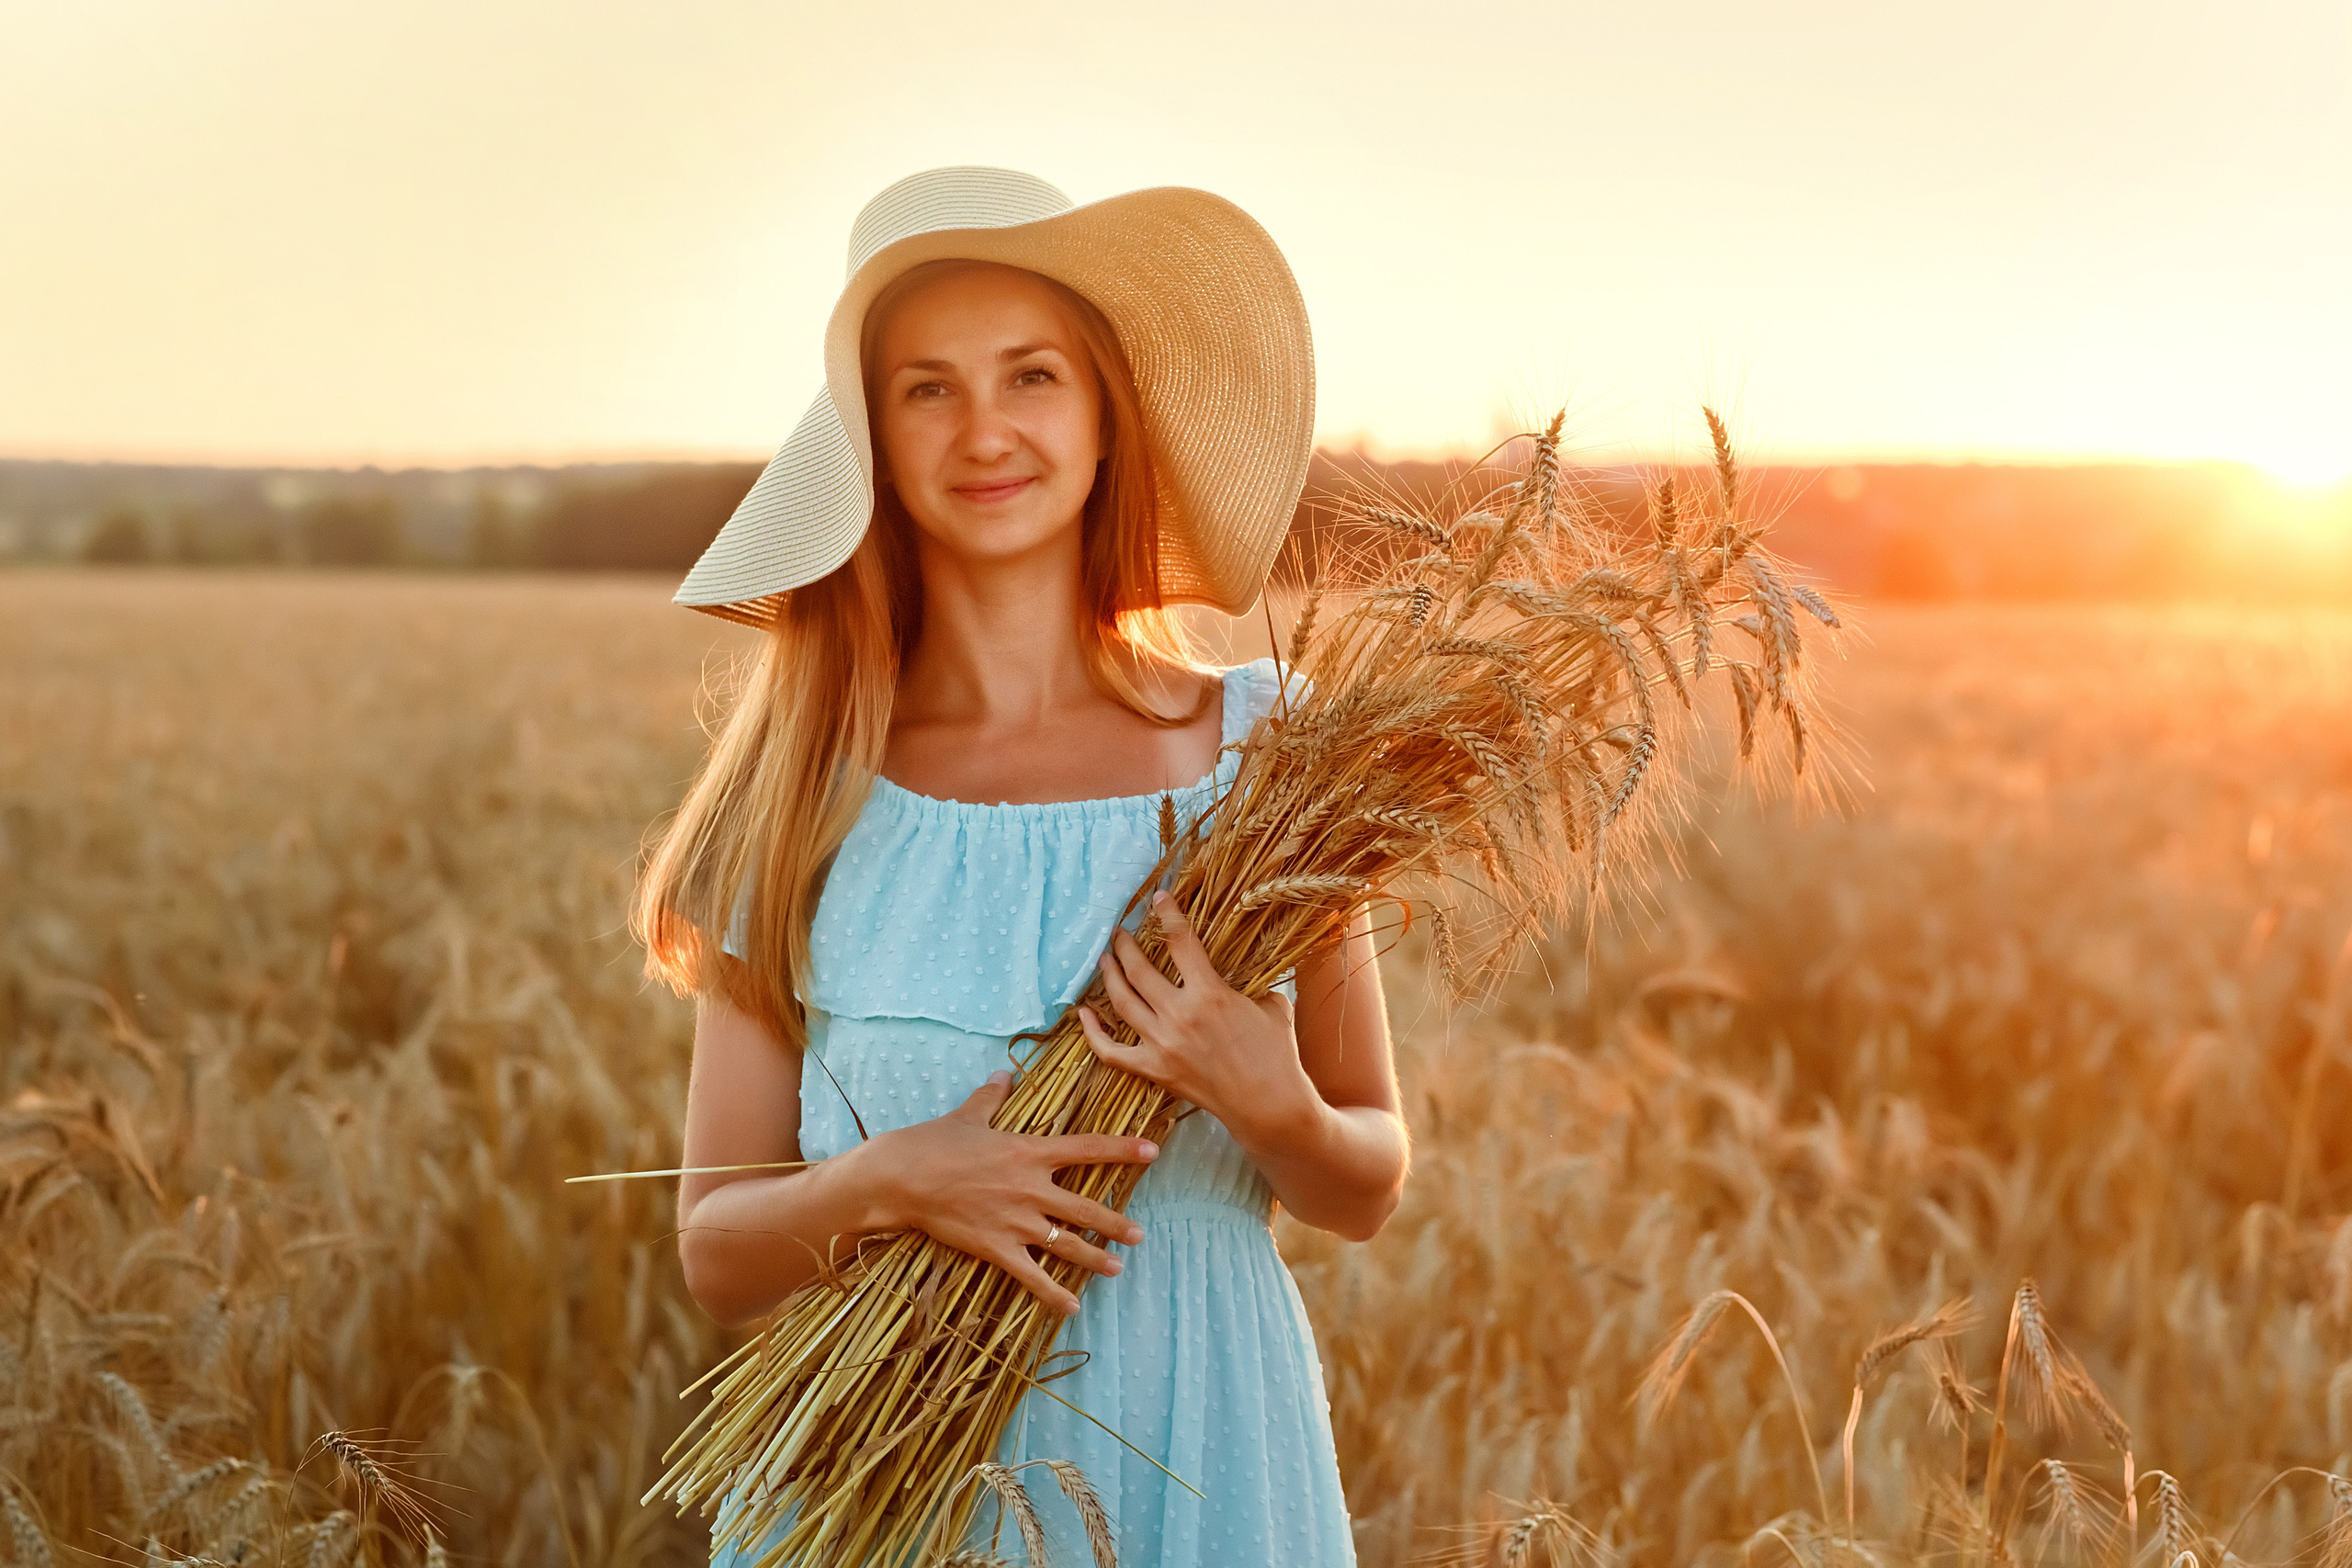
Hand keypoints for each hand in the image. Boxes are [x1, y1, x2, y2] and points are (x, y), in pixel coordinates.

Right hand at [863, 1071, 1157, 1315]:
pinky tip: (1071, 1306)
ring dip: (1094, 1257)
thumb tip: (1002, 1074)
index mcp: (1029, 1151)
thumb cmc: (933, 1142)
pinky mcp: (997, 1247)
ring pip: (1067, 1243)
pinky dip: (1053, 1294)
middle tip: (1138, 1234)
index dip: (1122, 1149)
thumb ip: (991, 1097)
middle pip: (1085, 1207)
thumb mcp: (967, 1115)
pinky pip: (1032, 1275)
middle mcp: (1031, 1188)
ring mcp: (1016, 1221)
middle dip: (1115, 1222)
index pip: (1087, 1148)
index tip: (1152, 1151)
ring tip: (1117, 1266)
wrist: (902, 1177)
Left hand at [1078, 891, 1320, 1148]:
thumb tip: (1238, 972)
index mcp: (1210, 993)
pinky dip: (1093, 1032)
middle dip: (1125, 945)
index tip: (1157, 897)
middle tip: (1120, 933)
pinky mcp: (1154, 1070)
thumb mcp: (1273, 1005)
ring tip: (1104, 959)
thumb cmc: (1277, 1054)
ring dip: (1109, 975)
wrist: (1268, 1106)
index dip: (1167, 913)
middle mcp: (1179, 1016)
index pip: (1180, 941)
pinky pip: (1111, 1051)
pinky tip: (1085, 1013)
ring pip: (1121, 1002)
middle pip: (1138, 969)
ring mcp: (1162, 1045)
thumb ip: (1250, 984)